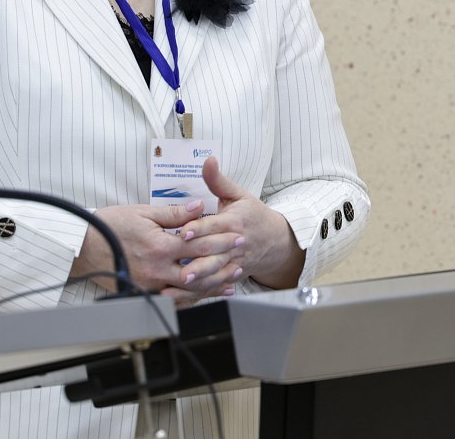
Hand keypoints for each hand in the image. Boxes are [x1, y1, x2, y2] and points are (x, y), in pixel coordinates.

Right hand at [74, 199, 246, 304]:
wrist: (84, 248)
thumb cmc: (110, 226)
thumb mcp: (143, 213)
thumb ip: (174, 213)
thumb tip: (199, 207)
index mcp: (159, 246)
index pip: (199, 243)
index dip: (221, 239)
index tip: (237, 235)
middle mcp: (157, 269)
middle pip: (200, 269)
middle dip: (223, 262)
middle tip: (241, 256)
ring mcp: (151, 285)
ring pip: (190, 290)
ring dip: (213, 285)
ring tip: (231, 280)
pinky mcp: (145, 293)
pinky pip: (174, 300)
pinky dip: (192, 298)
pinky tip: (204, 294)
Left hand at [179, 157, 302, 290]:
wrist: (276, 240)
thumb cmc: (252, 215)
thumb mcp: (238, 194)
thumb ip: (218, 180)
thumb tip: (208, 160)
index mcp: (234, 222)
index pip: (215, 226)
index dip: (200, 228)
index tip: (184, 231)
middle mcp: (234, 244)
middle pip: (214, 252)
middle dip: (197, 259)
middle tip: (178, 265)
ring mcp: (235, 261)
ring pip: (216, 271)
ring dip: (199, 278)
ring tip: (182, 282)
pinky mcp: (233, 274)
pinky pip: (218, 284)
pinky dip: (205, 290)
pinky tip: (188, 293)